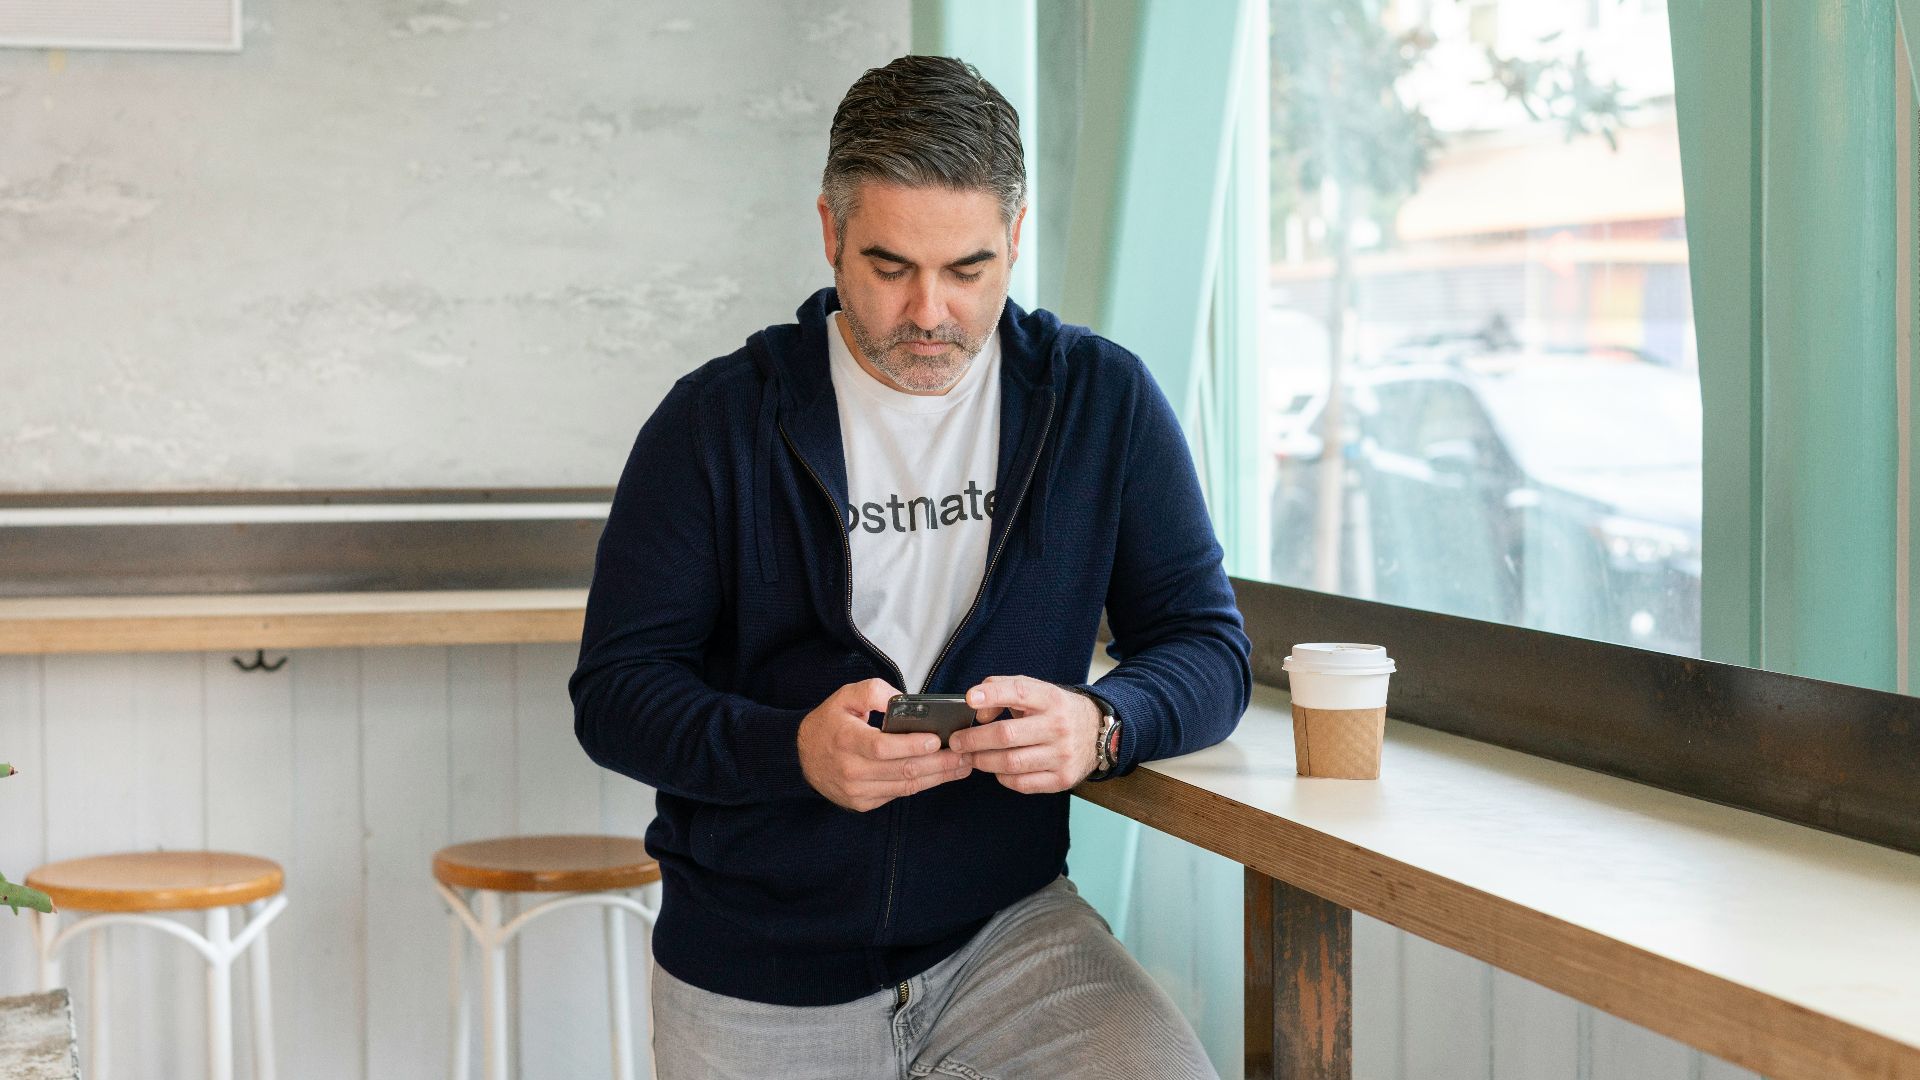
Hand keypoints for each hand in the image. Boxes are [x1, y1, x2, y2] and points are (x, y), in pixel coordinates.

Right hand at [797, 679, 971, 811]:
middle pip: (901, 770)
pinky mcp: (863, 803)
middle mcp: (851, 770)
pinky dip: (921, 784)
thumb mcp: (845, 696)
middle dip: (939, 763)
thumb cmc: (829, 723)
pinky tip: (940, 775)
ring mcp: (857, 791)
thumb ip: (873, 691)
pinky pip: (898, 794)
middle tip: (965, 754)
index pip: (882, 747)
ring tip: (962, 766)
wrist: (801, 758)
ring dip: (938, 777)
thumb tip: (902, 699)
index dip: (911, 745)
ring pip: (905, 786)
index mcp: (846, 740)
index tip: (936, 739)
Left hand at [948, 675, 1101, 793]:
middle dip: (974, 740)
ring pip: (1011, 762)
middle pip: (1007, 735)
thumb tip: (979, 712)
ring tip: (970, 757)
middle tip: (956, 742)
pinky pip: (1022, 783)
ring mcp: (1062, 755)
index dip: (992, 694)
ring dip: (983, 761)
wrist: (1098, 734)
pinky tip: (996, 769)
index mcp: (1051, 699)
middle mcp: (1058, 726)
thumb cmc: (1056, 711)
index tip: (970, 699)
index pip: (1019, 692)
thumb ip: (1003, 690)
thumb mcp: (1036, 691)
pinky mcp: (1062, 778)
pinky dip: (1002, 777)